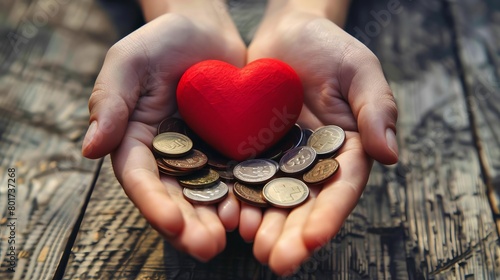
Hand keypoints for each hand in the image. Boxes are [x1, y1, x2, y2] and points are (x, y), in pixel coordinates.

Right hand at [82, 11, 245, 260]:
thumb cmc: (162, 41)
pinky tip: (254, 210)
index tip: (171, 223)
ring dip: (216, 219)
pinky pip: (235, 176)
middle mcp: (168, 156)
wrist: (205, 32)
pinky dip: (243, 195)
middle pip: (175, 196)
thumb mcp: (129, 62)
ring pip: (206, 195)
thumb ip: (110, 102)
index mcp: (137, 141)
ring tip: (231, 236)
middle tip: (207, 246)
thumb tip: (89, 148)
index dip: (154, 202)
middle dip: (189, 224)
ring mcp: (200, 156)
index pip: (140, 178)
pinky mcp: (229, 150)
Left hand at [244, 9, 398, 274]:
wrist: (284, 34)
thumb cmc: (328, 47)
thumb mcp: (359, 69)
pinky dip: (237, 198)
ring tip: (252, 247)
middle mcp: (313, 162)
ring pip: (273, 199)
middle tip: (277, 261)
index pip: (341, 188)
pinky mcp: (251, 151)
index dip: (329, 215)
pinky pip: (243, 178)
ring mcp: (280, 159)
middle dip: (293, 234)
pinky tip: (227, 216)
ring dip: (264, 225)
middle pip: (305, 204)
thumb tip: (391, 155)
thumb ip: (376, 108)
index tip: (313, 239)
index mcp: (346, 150)